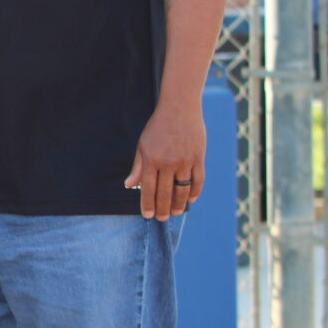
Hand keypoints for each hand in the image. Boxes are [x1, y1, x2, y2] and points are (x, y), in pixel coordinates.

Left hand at [125, 98, 205, 219]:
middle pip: (165, 192)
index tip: (148, 215)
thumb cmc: (157, 128)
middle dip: (163, 208)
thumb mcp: (142, 145)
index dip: (147, 203)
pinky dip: (195, 191)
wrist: (179, 109)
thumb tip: (129, 185)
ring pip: (182, 189)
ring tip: (176, 212)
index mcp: (151, 160)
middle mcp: (168, 163)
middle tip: (162, 218)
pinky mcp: (198, 158)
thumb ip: (137, 167)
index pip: (148, 188)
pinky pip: (198, 180)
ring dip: (179, 204)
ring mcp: (185, 161)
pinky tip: (190, 199)